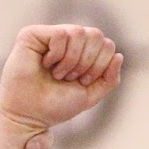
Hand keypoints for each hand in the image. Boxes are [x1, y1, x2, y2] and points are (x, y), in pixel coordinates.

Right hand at [0, 24, 122, 131]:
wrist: (29, 116)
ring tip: (57, 74)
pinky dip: (57, 55)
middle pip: (96, 35)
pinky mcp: (33, 34)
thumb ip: (109, 79)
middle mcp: (68, 40)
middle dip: (87, 62)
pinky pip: (61, 34)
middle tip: (70, 78)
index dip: (100, 65)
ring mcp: (51, 36)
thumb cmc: (54, 106)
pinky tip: (46, 64)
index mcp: (82, 52)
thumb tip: (119, 55)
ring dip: (72, 60)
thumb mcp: (90, 95)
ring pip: (79, 32)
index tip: (82, 81)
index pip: (107, 45)